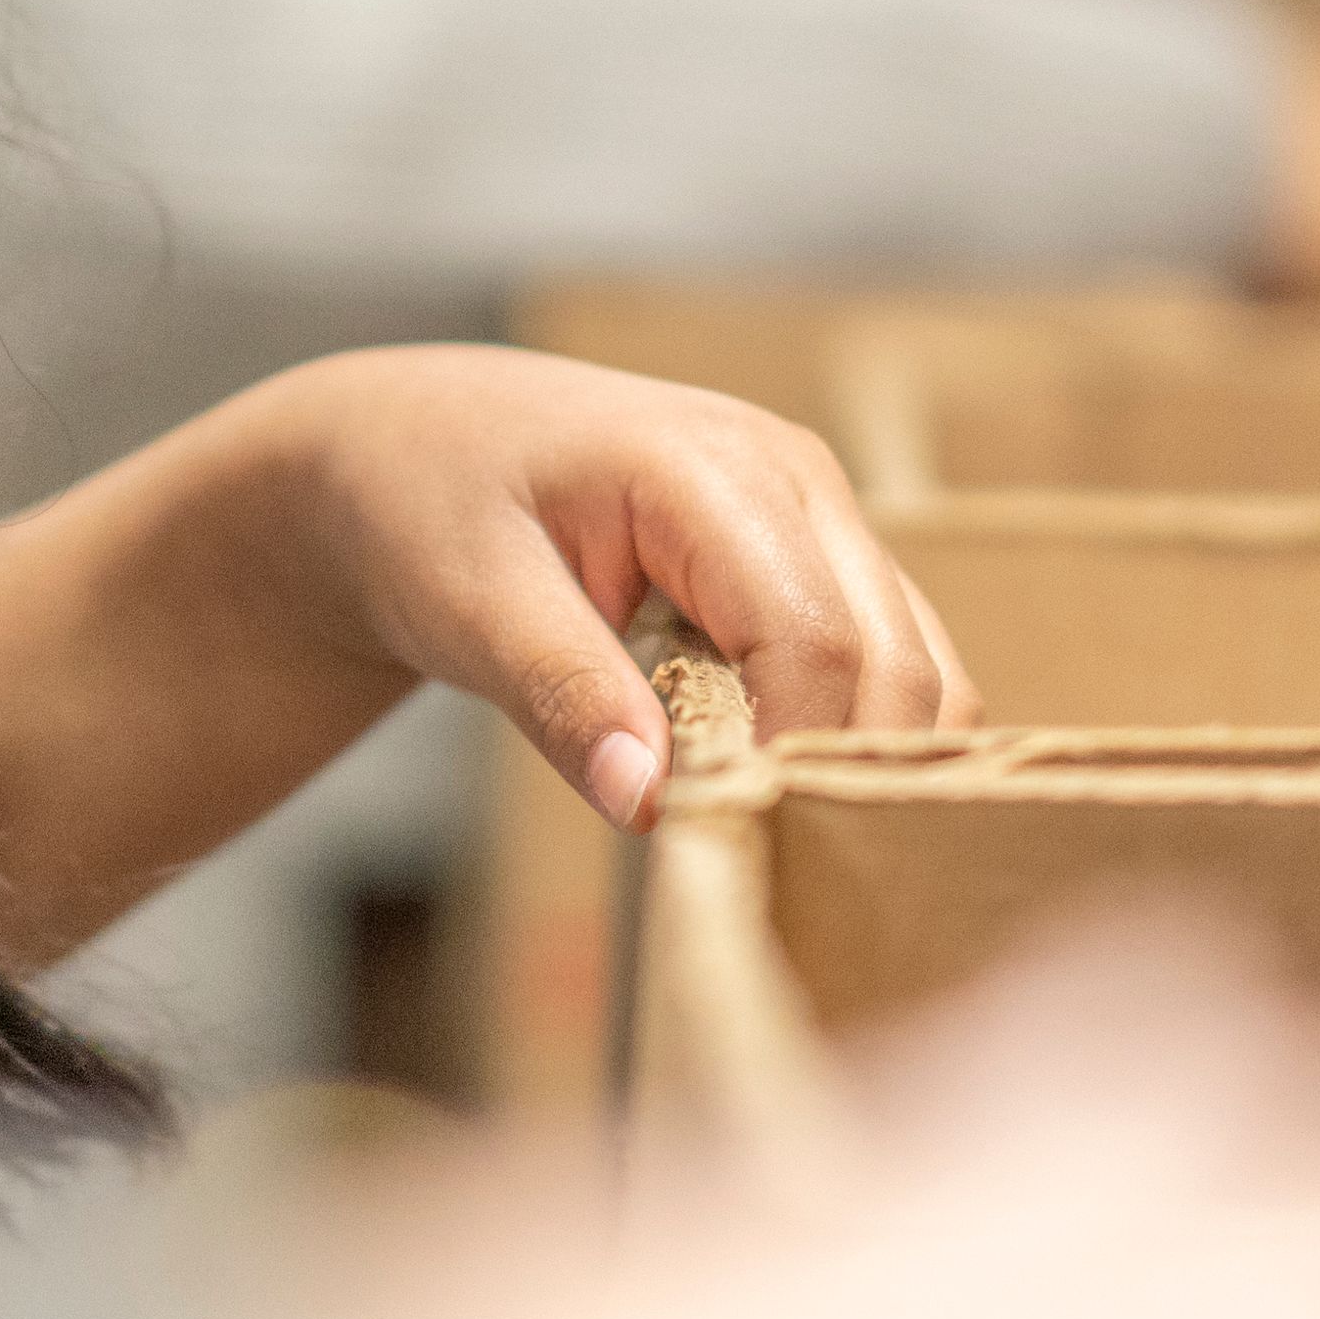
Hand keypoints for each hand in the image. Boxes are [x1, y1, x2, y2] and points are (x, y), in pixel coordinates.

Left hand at [262, 344, 969, 829]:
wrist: (403, 446)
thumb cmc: (427, 507)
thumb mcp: (469, 602)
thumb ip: (564, 697)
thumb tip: (650, 805)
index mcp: (711, 467)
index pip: (815, 637)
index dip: (796, 755)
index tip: (734, 846)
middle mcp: (794, 478)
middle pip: (895, 658)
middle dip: (849, 775)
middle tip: (766, 872)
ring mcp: (815, 514)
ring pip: (916, 665)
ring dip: (866, 764)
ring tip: (779, 848)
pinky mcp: (811, 559)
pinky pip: (883, 661)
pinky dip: (856, 738)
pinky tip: (780, 799)